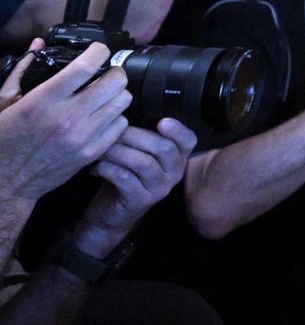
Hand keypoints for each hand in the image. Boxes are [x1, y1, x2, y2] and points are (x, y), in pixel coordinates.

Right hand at [0, 44, 130, 203]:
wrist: (7, 180)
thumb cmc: (4, 140)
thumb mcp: (4, 102)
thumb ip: (22, 70)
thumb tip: (39, 43)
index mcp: (44, 100)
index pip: (86, 66)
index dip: (99, 51)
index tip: (98, 50)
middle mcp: (68, 117)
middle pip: (116, 82)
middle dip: (114, 71)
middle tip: (106, 73)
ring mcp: (84, 136)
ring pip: (123, 101)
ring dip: (116, 93)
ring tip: (103, 95)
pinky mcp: (92, 152)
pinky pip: (121, 125)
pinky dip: (115, 117)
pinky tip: (101, 116)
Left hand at [72, 119, 194, 254]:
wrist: (110, 215)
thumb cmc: (123, 177)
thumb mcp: (137, 155)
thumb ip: (140, 137)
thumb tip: (125, 109)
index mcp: (177, 158)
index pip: (189, 141)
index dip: (178, 130)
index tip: (162, 120)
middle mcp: (174, 173)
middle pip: (163, 148)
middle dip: (136, 135)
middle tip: (114, 129)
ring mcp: (159, 188)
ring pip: (143, 162)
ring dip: (118, 151)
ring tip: (101, 148)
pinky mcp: (140, 201)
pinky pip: (125, 178)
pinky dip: (107, 168)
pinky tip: (95, 167)